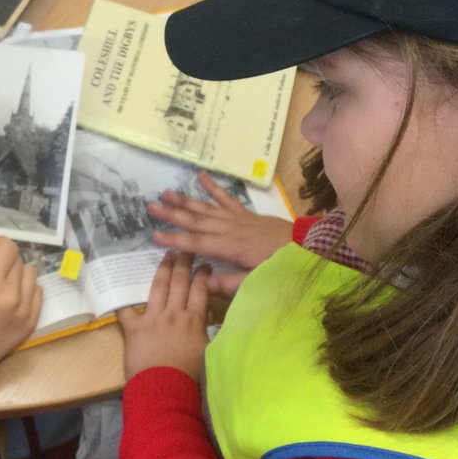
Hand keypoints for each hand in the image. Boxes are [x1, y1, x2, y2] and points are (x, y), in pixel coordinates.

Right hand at [0, 237, 41, 401]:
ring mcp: (26, 309)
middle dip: (4, 260)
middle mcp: (13, 295)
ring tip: (2, 285)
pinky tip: (12, 297)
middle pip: (18, 260)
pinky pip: (38, 292)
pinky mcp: (32, 321)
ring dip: (18, 273)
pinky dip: (27, 289)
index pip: (8, 248)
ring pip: (31, 274)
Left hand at [117, 252, 209, 381]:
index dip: (203, 274)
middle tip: (185, 250)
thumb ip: (207, 332)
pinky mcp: (134, 329)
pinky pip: (126, 311)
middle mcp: (174, 314)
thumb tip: (208, 316)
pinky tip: (119, 287)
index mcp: (193, 320)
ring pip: (158, 287)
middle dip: (183, 263)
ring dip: (163, 270)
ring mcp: (152, 319)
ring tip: (166, 256)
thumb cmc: (190, 376)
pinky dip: (122, 301)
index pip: (200, 290)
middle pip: (180, 282)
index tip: (204, 263)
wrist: (165, 390)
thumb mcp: (207, 352)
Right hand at [147, 171, 289, 273]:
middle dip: (173, 215)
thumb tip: (203, 281)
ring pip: (206, 208)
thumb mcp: (258, 280)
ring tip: (166, 193)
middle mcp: (230, 229)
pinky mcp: (246, 214)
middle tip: (151, 207)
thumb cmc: (281, 266)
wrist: (306, 245)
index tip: (155, 235)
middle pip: (196, 221)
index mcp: (231, 247)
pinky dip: (214, 188)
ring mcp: (238, 219)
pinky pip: (227, 199)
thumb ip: (231, 282)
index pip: (197, 243)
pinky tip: (201, 176)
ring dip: (186, 201)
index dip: (175, 240)